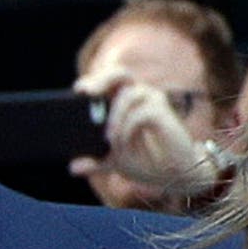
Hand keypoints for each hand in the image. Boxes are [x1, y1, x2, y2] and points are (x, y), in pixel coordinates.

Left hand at [69, 66, 219, 194]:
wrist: (174, 175)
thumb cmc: (147, 162)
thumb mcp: (113, 161)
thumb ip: (94, 161)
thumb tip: (73, 167)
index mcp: (124, 102)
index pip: (106, 82)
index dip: (92, 81)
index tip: (78, 91)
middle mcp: (140, 96)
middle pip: (120, 73)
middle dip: (101, 79)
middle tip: (86, 93)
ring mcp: (153, 102)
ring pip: (128, 95)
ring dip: (115, 118)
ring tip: (109, 139)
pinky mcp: (163, 113)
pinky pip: (140, 114)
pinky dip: (128, 129)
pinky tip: (124, 143)